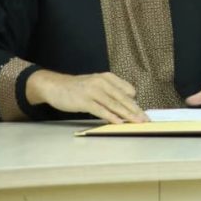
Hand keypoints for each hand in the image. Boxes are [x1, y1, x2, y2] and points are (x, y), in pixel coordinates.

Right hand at [26, 69, 147, 122]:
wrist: (55, 86)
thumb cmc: (77, 88)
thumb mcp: (96, 84)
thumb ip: (110, 91)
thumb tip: (126, 104)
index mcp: (107, 77)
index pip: (127, 89)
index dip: (135, 102)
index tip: (143, 112)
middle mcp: (102, 82)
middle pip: (123, 98)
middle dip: (136, 110)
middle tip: (146, 119)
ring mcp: (93, 91)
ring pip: (114, 104)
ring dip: (127, 115)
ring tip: (136, 122)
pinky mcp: (84, 101)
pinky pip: (101, 110)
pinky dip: (111, 117)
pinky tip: (119, 122)